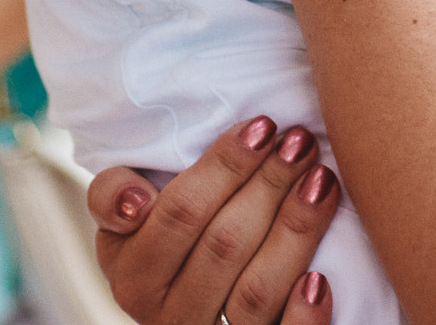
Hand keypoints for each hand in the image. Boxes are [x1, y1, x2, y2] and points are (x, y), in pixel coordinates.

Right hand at [88, 116, 340, 324]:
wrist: (191, 305)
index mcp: (132, 274)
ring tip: (321, 180)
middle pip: (224, 244)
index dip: (223, 168)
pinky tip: (320, 280)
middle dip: (269, 184)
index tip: (262, 128)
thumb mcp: (124, 219)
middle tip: (300, 141)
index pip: (180, 214)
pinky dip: (302, 315)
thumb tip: (137, 201)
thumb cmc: (166, 239)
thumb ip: (114, 194)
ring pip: (255, 292)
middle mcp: (167, 315)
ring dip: (295, 232)